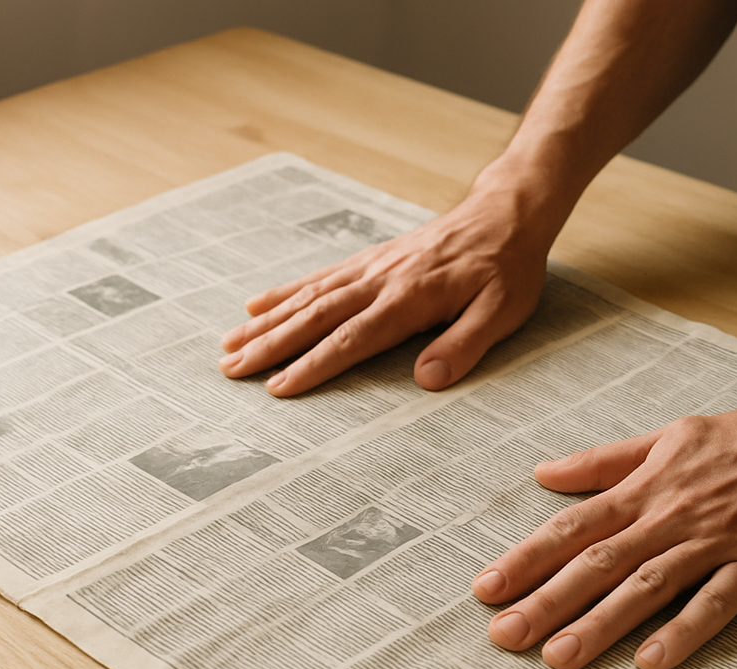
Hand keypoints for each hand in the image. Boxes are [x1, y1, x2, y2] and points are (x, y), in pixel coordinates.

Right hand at [218, 161, 564, 395]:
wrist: (505, 213)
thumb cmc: (508, 268)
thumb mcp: (502, 311)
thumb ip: (464, 344)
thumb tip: (426, 379)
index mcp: (410, 298)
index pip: (352, 338)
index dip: (314, 365)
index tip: (278, 388)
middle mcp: (381, 281)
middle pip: (315, 316)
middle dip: (270, 346)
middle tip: (231, 370)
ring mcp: (370, 268)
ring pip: (307, 296)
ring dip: (266, 322)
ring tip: (228, 346)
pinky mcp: (369, 260)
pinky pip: (318, 277)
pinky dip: (283, 292)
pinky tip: (257, 306)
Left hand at [471, 381, 736, 668]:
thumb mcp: (663, 438)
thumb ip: (602, 462)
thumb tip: (543, 472)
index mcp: (642, 490)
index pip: (571, 529)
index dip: (525, 560)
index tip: (485, 590)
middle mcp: (668, 517)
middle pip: (597, 563)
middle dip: (546, 601)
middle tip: (504, 636)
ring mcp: (713, 540)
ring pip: (647, 586)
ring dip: (601, 623)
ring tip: (559, 657)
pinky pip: (718, 601)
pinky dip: (686, 630)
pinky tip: (653, 662)